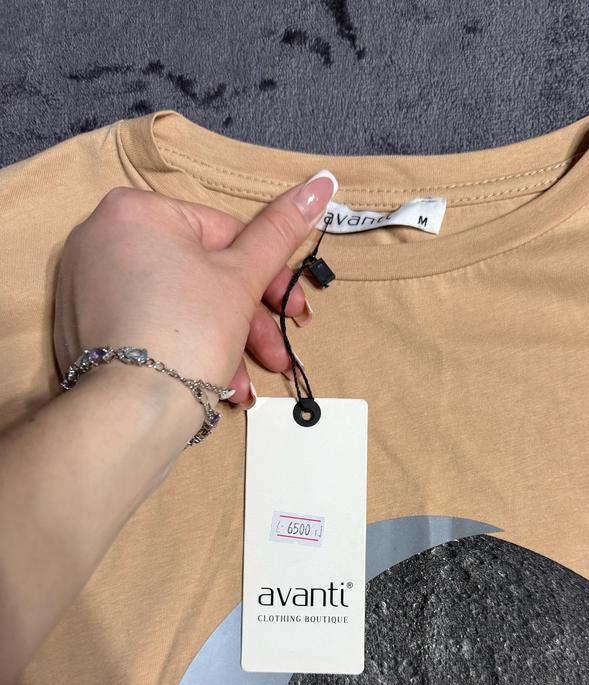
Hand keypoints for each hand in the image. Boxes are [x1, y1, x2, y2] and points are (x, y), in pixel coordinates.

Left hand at [52, 170, 337, 408]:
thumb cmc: (187, 333)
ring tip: (244, 385)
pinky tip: (212, 383)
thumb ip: (280, 231)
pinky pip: (149, 325)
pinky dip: (183, 349)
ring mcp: (86, 283)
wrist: (131, 411)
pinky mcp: (83, 326)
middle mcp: (101, 236)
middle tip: (278, 354)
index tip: (294, 311)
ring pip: (177, 305)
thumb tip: (321, 184)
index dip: (267, 277)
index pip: (223, 233)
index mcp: (135, 209)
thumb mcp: (243, 278)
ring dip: (223, 344)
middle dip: (246, 321)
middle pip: (200, 273)